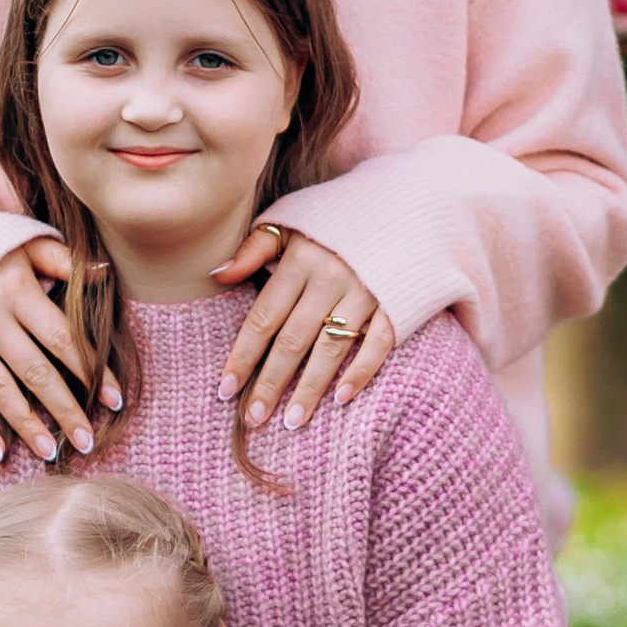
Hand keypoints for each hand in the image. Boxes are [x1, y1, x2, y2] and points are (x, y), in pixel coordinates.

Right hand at [0, 240, 109, 465]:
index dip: (92, 371)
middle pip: (36, 372)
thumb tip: (106, 272)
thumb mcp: (21, 242)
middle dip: (65, 410)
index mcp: (16, 288)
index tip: (115, 400)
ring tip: (50, 453)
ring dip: (26, 425)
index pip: (64, 338)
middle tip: (88, 442)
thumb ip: (62, 259)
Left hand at [209, 226, 393, 432]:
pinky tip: (341, 399)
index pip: (263, 317)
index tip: (226, 389)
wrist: (408, 204)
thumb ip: (255, 247)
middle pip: (293, 340)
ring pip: (332, 348)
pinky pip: (378, 344)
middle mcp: (331, 276)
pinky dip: (361, 372)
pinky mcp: (398, 302)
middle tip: (254, 418)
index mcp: (301, 257)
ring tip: (292, 421)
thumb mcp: (293, 219)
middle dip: (271, 382)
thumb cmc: (338, 218)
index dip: (243, 355)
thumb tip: (217, 276)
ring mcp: (367, 291)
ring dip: (310, 388)